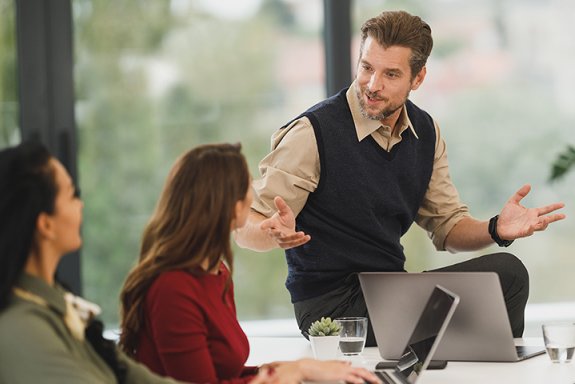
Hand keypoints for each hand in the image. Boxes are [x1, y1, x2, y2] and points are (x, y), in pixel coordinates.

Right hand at [260, 196, 310, 248]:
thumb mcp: (283, 212)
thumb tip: (277, 197)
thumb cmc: (282, 220)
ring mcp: (281, 240)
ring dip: (293, 237)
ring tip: (302, 233)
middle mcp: (275, 233)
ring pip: (286, 240)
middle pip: (275, 234)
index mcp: (272, 225)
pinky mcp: (288, 244)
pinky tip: (308, 237)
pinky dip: (301, 241)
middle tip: (280, 232)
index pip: (268, 224)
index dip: (265, 225)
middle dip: (277, 233)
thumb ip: (281, 205)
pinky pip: (294, 244)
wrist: (284, 232)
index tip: (262, 227)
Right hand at [263, 359, 380, 383]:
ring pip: (360, 372)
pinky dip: (359, 380)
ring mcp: (341, 370)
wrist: (306, 366)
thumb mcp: (329, 365)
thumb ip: (339, 364)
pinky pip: (352, 377)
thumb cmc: (314, 368)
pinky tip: (364, 383)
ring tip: (376, 382)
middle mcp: (343, 366)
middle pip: (361, 370)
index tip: (373, 377)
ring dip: (369, 377)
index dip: (367, 373)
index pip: (358, 368)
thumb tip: (348, 363)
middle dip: (371, 376)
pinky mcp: (338, 374)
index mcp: (341, 365)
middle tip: (379, 381)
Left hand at [497, 184, 565, 239]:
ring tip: (546, 219)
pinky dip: (532, 228)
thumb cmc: (507, 215)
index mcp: (532, 212)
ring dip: (544, 223)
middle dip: (555, 217)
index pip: (545, 209)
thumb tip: (528, 185)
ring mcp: (529, 227)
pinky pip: (529, 231)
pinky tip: (532, 226)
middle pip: (547, 219)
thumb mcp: (513, 201)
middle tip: (563, 215)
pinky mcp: (523, 232)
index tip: (562, 204)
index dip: (554, 207)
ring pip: (541, 226)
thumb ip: (520, 194)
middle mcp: (533, 220)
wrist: (498, 225)